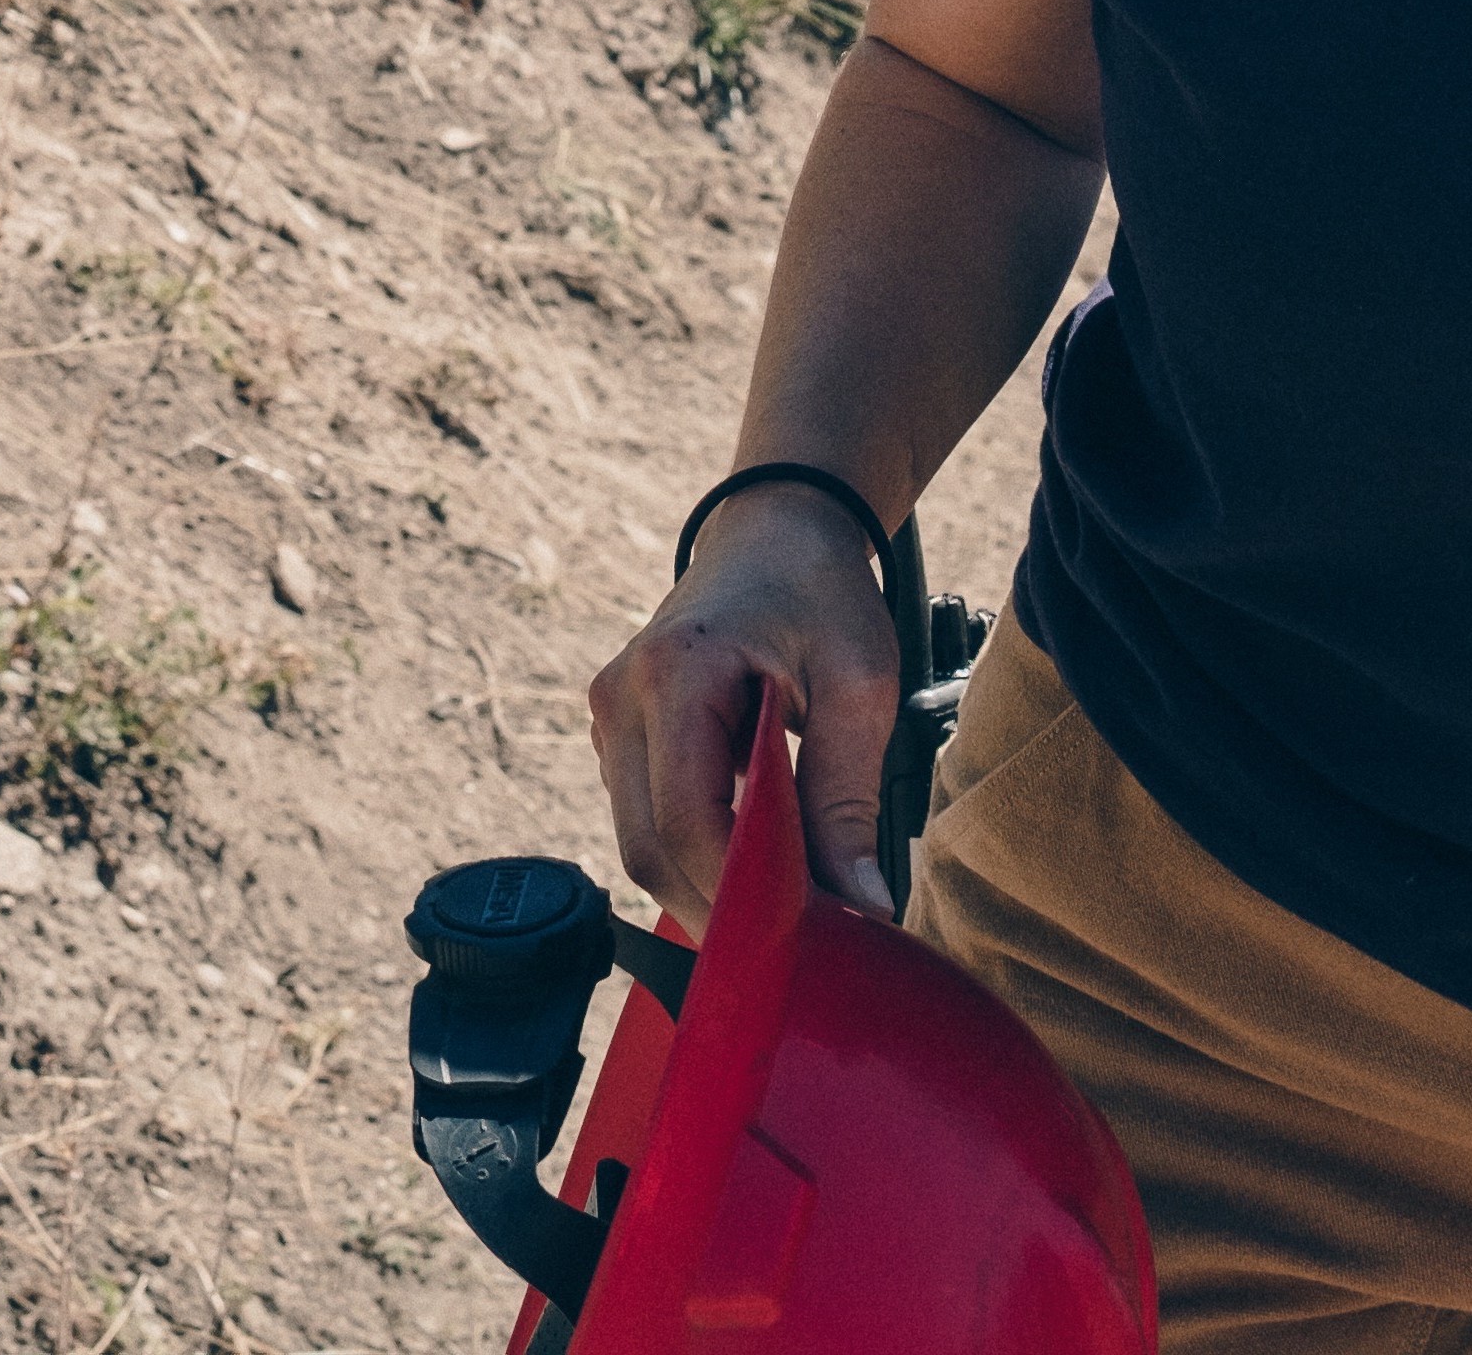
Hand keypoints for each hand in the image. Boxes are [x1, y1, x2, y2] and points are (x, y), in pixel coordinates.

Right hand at [585, 488, 900, 928]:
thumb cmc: (822, 593)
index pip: (686, 821)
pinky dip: (693, 852)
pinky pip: (643, 817)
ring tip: (780, 908)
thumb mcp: (859, 682)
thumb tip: (862, 907)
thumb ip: (849, 796)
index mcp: (675, 672)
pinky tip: (749, 863)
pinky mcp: (618, 732)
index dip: (736, 893)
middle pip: (648, 847)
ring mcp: (608, 715)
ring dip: (703, 885)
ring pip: (639, 843)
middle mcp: (621, 697)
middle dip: (717, 907)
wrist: (778, 530)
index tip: (800, 933)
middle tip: (794, 942)